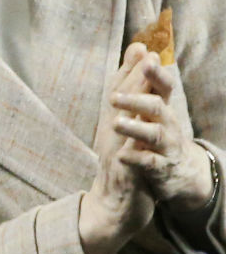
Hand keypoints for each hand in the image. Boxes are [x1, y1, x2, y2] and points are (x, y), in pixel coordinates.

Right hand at [81, 43, 155, 253]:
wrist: (111, 208)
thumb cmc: (123, 169)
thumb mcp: (125, 137)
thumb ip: (130, 111)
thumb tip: (134, 85)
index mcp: (114, 124)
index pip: (121, 91)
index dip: (130, 68)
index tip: (140, 45)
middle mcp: (112, 133)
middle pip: (121, 100)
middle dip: (133, 76)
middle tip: (143, 52)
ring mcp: (116, 153)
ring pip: (124, 124)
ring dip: (132, 103)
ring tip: (143, 84)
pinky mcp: (125, 175)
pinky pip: (129, 159)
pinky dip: (133, 146)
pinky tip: (140, 133)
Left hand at [111, 49, 213, 211]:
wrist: (172, 173)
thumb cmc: (152, 129)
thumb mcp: (145, 103)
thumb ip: (138, 76)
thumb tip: (139, 46)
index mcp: (160, 105)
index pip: (162, 86)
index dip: (157, 74)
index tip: (148, 60)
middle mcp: (167, 123)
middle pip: (157, 107)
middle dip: (137, 100)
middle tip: (113, 97)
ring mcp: (165, 146)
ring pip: (154, 134)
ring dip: (135, 128)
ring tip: (116, 123)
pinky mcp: (160, 167)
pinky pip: (149, 162)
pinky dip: (135, 158)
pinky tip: (121, 156)